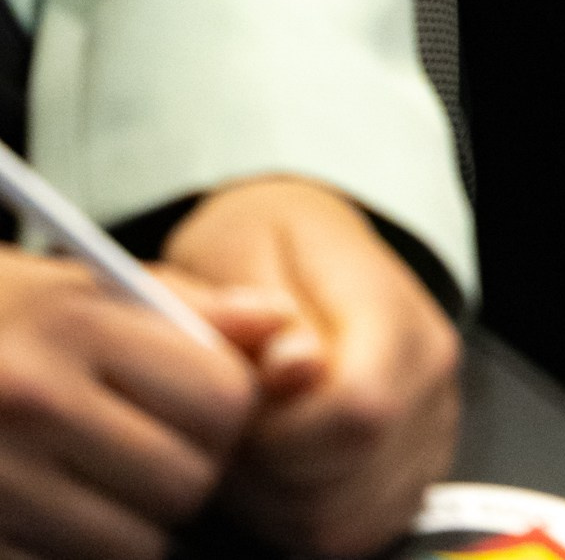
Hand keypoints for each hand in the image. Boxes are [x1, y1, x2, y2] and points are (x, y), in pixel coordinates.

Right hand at [0, 244, 255, 559]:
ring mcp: (2, 482)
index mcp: (77, 327)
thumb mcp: (101, 286)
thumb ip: (195, 306)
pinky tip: (63, 505)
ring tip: (106, 474)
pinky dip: (83, 550)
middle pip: (188, 480)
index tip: (205, 400)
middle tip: (156, 443)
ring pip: (139, 544)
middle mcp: (35, 402)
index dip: (229, 405)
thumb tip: (282, 324)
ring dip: (140, 520)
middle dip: (190, 468)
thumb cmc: (25, 320)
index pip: (222, 398)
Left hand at [161, 182, 458, 557]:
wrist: (301, 243)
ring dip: (280, 504)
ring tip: (254, 445)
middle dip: (270, 477)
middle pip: (352, 479)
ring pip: (351, 523)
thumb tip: (295, 366)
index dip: (280, 435)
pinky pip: (359, 535)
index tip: (238, 410)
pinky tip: (280, 472)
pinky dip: (305, 521)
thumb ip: (260, 310)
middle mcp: (432, 373)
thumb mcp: (239, 246)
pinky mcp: (415, 468)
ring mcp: (431, 426)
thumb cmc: (262, 243)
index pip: (359, 410)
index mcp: (397, 311)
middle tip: (235, 429)